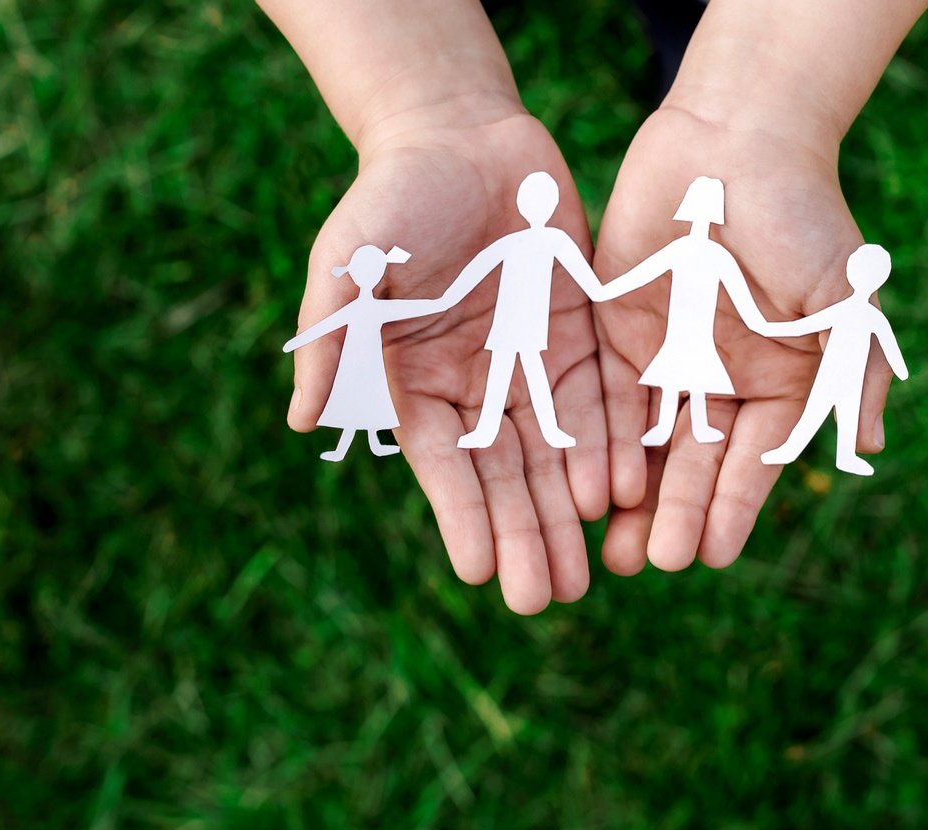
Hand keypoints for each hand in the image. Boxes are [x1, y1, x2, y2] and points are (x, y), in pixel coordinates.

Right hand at [286, 102, 608, 613]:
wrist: (458, 134)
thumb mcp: (348, 264)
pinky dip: (611, 440)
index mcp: (417, 381)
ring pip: (557, 448)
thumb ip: (332, 340)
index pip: (445, 464)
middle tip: (546, 597)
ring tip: (590, 570)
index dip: (463, 517)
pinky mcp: (579, 331)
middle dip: (526, 534)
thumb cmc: (391, 198)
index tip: (483, 571)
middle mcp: (477, 384)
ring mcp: (532, 360)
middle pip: (506, 473)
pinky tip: (623, 488)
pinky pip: (600, 394)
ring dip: (572, 508)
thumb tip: (304, 422)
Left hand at [592, 105, 896, 573]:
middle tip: (654, 562)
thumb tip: (868, 446)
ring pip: (649, 446)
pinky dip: (600, 445)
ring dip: (634, 499)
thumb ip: (853, 368)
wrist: (734, 142)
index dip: (735, 506)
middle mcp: (724, 382)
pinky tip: (586, 486)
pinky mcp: (619, 336)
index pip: (756, 460)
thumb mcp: (844, 294)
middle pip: (697, 465)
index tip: (715, 554)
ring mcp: (670, 362)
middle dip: (677, 514)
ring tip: (616, 551)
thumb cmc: (801, 215)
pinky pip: (609, 402)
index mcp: (781, 382)